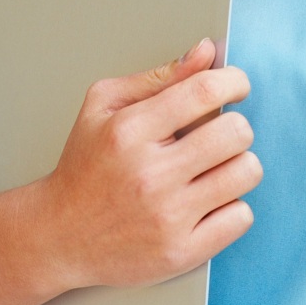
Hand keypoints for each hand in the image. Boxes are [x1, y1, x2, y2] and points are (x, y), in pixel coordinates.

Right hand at [31, 38, 259, 290]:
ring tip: (214, 168)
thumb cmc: (85, 166)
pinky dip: (232, 206)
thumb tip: (206, 52)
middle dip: (234, 126)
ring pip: (246, 172)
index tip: (237, 86)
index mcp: (130, 130)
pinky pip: (241, 216)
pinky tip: (208, 202)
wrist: (59, 235)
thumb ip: (159, 77)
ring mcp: (168, 216)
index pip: (205, 91)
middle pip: (235, 132)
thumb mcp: (104, 106)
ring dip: (237, 165)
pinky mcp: (182, 252)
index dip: (234, 81)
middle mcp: (150, 174)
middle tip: (218, 134)